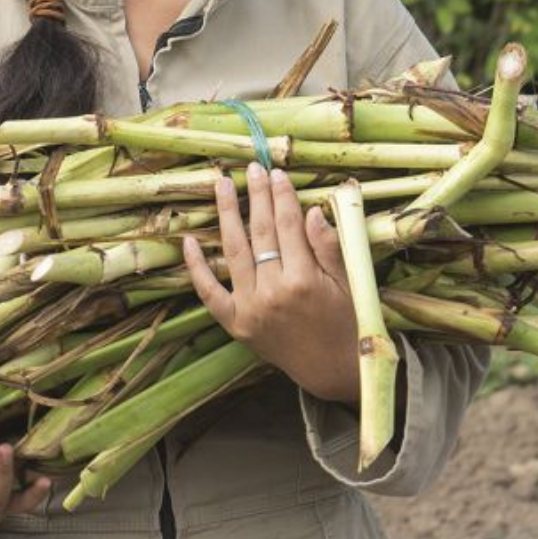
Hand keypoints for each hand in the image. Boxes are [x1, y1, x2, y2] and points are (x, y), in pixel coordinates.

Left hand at [182, 163, 361, 403]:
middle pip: (261, 232)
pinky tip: (188, 240)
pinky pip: (209, 293)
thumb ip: (329, 247)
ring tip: (221, 185)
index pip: (288, 226)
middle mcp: (273, 292)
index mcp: (304, 280)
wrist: (331, 370)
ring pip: (234, 252)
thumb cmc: (345, 323)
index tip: (277, 173)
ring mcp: (250, 308)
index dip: (282, 196)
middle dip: (256, 196)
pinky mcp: (236, 323)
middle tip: (251, 168)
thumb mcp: (348, 283)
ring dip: (226, 215)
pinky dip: (196, 267)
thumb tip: (311, 210)